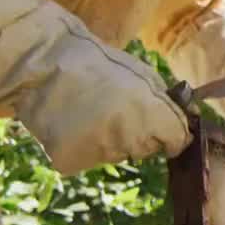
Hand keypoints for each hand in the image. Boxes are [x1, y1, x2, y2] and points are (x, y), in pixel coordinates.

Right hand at [0, 1, 192, 174]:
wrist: (42, 63)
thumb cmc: (96, 62)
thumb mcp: (142, 74)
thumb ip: (164, 102)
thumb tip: (183, 121)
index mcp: (149, 115)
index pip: (175, 141)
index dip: (172, 133)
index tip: (165, 127)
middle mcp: (127, 139)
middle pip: (146, 149)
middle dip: (141, 134)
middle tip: (117, 109)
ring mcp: (97, 153)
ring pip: (117, 154)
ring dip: (112, 139)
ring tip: (92, 111)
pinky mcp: (70, 162)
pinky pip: (89, 157)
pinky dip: (86, 145)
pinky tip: (74, 122)